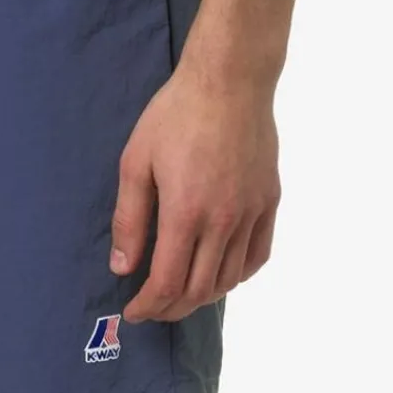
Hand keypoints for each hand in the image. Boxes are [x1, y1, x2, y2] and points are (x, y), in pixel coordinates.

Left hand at [111, 59, 280, 321]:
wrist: (230, 80)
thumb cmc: (176, 114)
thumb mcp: (137, 160)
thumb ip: (130, 218)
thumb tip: (123, 267)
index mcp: (186, 213)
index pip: (168, 283)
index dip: (148, 306)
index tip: (132, 311)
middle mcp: (223, 222)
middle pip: (200, 289)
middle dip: (171, 308)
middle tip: (152, 306)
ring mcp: (251, 213)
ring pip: (230, 278)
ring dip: (203, 296)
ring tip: (182, 294)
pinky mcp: (269, 201)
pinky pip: (258, 255)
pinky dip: (238, 275)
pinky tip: (222, 271)